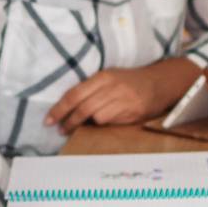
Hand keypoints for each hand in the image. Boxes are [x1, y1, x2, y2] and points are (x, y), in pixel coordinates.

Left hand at [45, 58, 199, 131]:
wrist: (159, 82)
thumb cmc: (129, 81)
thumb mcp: (109, 77)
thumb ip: (90, 89)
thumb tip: (67, 108)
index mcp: (103, 76)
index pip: (74, 95)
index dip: (59, 109)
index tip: (48, 120)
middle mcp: (113, 87)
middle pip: (83, 108)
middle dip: (69, 122)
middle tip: (61, 130)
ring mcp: (124, 100)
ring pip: (97, 118)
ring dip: (88, 124)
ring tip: (83, 125)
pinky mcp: (134, 112)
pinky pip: (112, 122)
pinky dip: (104, 124)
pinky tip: (104, 122)